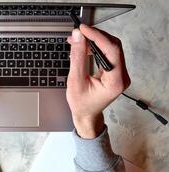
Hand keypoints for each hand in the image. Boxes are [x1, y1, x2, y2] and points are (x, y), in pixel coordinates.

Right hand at [66, 24, 130, 138]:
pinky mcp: (115, 71)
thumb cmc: (82, 104)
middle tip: (79, 33)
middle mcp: (122, 76)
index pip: (112, 51)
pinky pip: (108, 53)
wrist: (86, 114)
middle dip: (95, 37)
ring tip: (78, 40)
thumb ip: (77, 58)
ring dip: (94, 41)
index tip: (84, 30)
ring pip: (111, 47)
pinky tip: (84, 47)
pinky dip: (95, 47)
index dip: (97, 37)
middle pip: (113, 46)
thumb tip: (78, 38)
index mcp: (115, 81)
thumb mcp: (75, 81)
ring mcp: (120, 73)